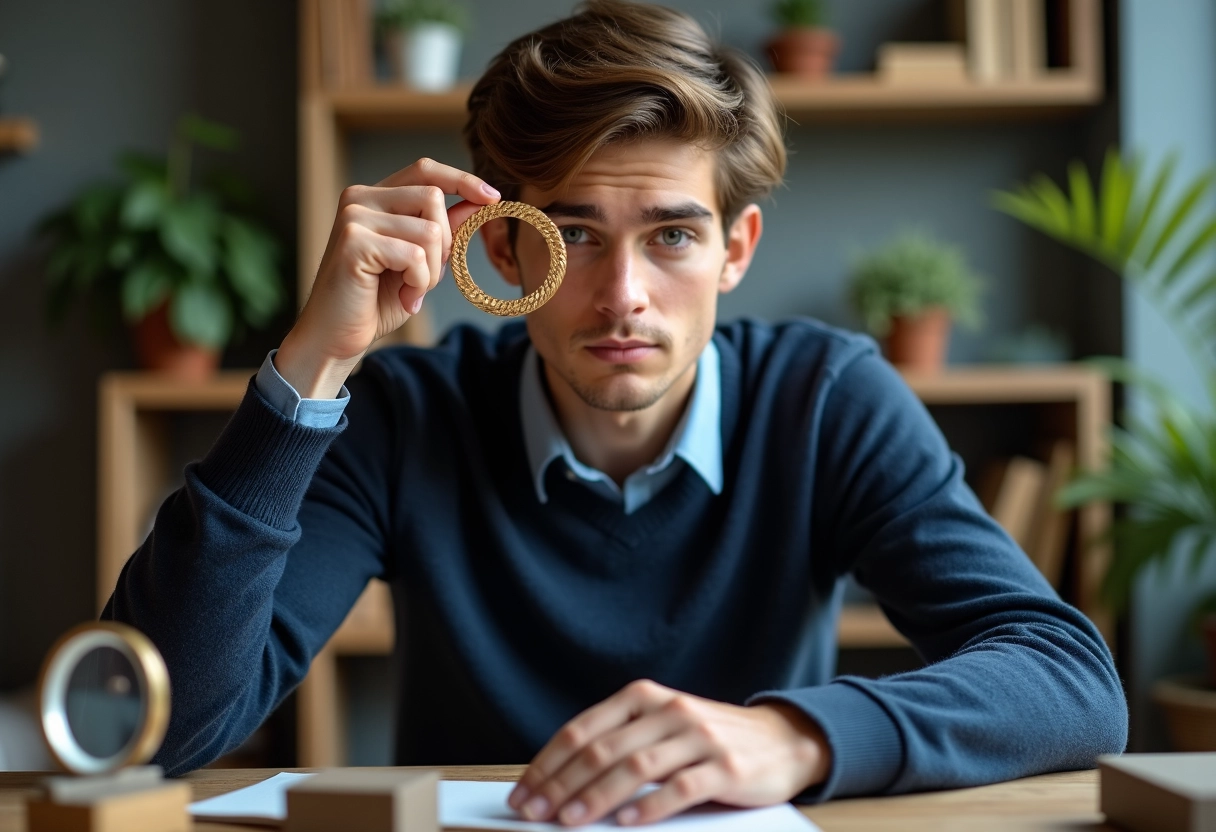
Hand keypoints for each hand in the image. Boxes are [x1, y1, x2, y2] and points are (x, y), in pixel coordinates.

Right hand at [276, 158, 499, 397]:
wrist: (336, 337)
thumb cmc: (375, 302)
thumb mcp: (421, 263)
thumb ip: (444, 231)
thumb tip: (478, 203)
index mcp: (374, 198)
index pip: (424, 170)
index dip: (461, 179)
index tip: (492, 197)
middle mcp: (360, 198)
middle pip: (433, 197)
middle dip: (445, 243)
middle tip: (424, 277)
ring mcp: (354, 217)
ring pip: (430, 230)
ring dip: (430, 270)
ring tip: (408, 290)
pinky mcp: (354, 242)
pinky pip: (414, 255)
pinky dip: (418, 283)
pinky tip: (402, 297)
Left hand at [507, 679, 830, 826]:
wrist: (784, 740)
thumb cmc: (709, 739)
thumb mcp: (662, 727)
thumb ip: (621, 744)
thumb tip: (560, 783)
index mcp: (645, 696)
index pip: (583, 730)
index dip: (548, 763)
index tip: (523, 792)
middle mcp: (670, 711)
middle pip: (603, 750)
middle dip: (561, 784)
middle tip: (535, 812)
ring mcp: (700, 737)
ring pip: (636, 768)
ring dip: (597, 797)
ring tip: (570, 820)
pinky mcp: (728, 767)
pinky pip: (681, 787)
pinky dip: (650, 807)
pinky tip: (627, 823)